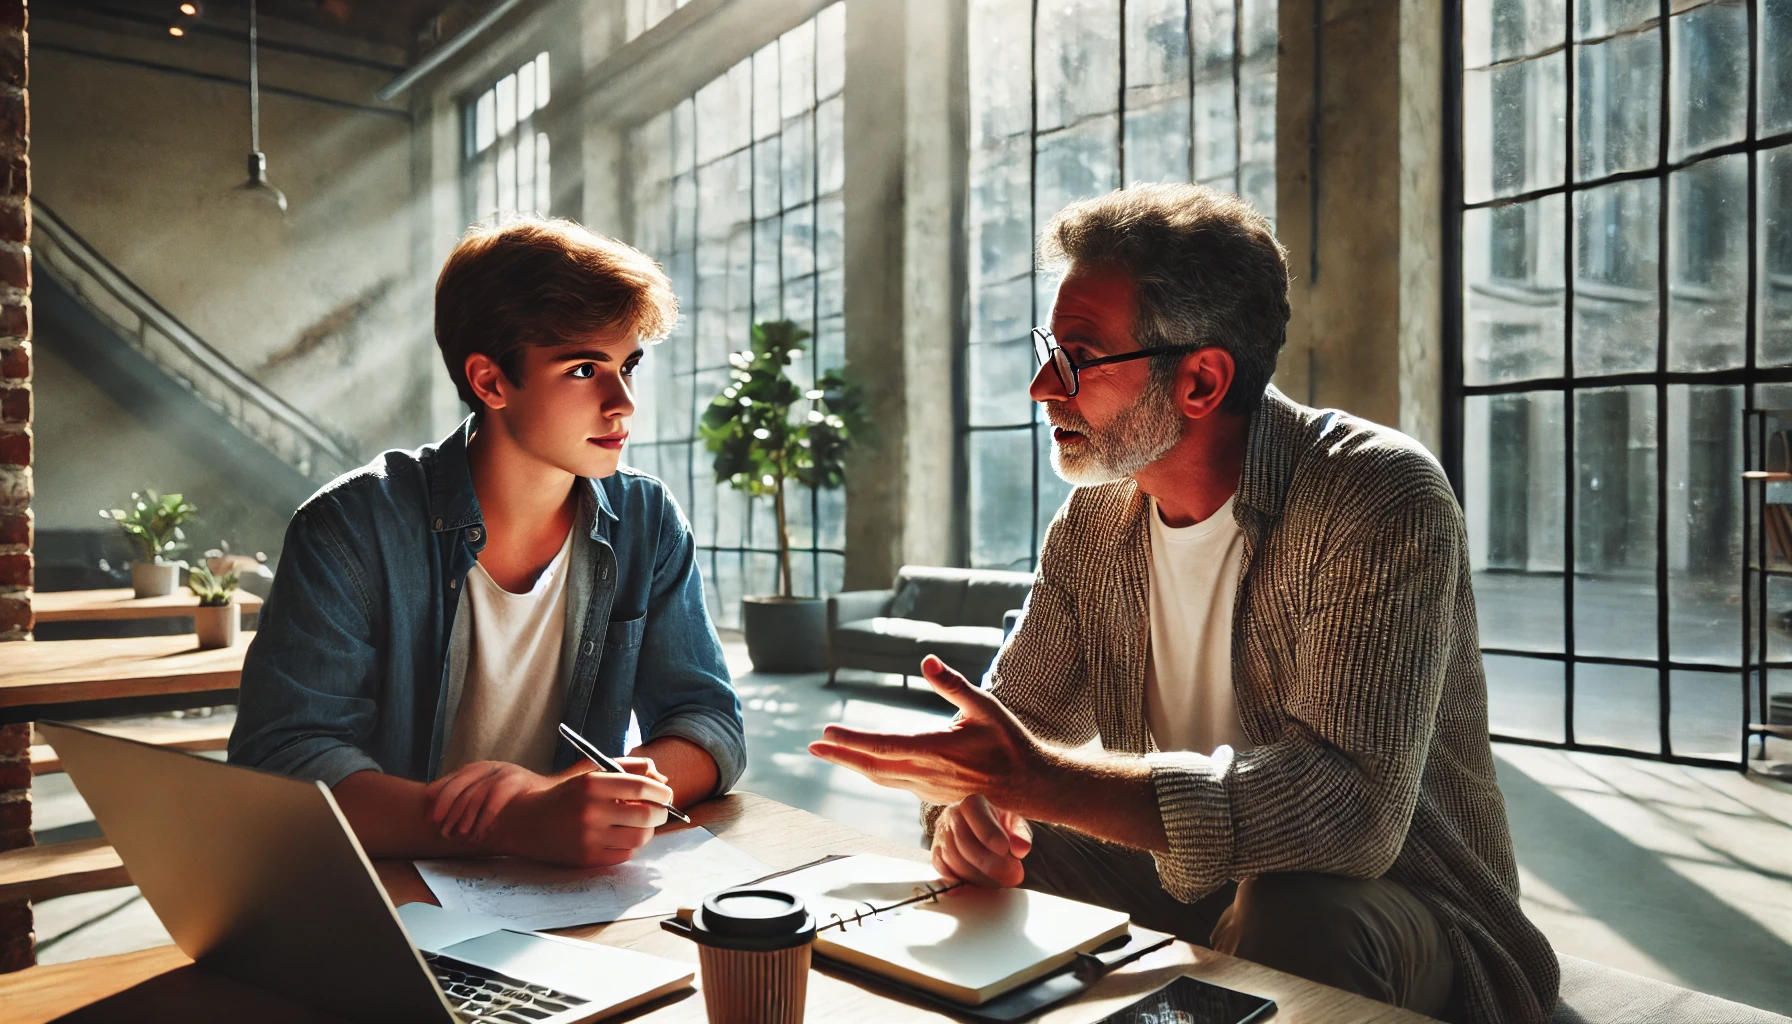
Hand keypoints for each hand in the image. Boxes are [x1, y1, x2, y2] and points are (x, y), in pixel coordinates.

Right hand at [493, 769, 674, 867]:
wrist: (524, 818)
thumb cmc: (565, 793)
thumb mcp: (591, 771)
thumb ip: (628, 768)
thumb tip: (662, 780)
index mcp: (591, 783)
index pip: (641, 788)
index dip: (661, 792)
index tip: (666, 794)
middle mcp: (590, 811)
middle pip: (647, 815)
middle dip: (661, 813)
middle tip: (660, 810)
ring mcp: (588, 837)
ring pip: (640, 838)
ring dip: (647, 830)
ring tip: (640, 823)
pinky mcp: (586, 858)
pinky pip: (625, 854)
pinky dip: (630, 845)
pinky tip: (621, 835)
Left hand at [807, 654, 1047, 810]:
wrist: (1028, 784)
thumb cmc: (1009, 743)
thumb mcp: (986, 707)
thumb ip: (953, 684)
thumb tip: (927, 659)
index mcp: (938, 750)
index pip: (885, 746)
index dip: (854, 741)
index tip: (828, 733)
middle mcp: (928, 774)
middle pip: (873, 766)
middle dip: (841, 755)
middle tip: (813, 746)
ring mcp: (928, 788)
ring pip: (881, 778)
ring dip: (852, 764)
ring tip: (829, 752)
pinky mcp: (931, 795)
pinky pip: (893, 783)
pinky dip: (872, 772)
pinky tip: (861, 764)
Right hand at [933, 795, 1032, 887]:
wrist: (975, 828)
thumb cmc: (998, 826)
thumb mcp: (1014, 824)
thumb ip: (1021, 834)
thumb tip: (1021, 848)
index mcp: (973, 803)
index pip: (976, 816)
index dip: (990, 834)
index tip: (1005, 849)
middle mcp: (952, 816)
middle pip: (964, 843)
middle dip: (990, 865)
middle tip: (1012, 878)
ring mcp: (941, 835)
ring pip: (953, 859)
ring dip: (978, 876)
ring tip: (1000, 882)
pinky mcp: (936, 853)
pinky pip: (943, 870)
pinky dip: (960, 881)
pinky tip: (978, 885)